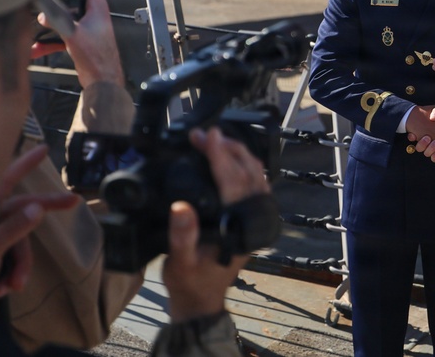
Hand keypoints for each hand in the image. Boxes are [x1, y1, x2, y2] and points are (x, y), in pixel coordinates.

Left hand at [0, 144, 80, 302]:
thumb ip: (13, 228)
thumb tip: (36, 208)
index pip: (3, 180)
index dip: (24, 164)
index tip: (43, 150)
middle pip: (21, 211)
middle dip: (40, 218)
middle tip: (74, 202)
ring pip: (18, 241)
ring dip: (19, 266)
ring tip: (11, 286)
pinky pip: (10, 257)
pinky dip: (9, 274)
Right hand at [32, 0, 125, 88]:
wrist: (103, 82)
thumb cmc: (97, 58)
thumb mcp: (72, 35)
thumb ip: (56, 21)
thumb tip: (42, 13)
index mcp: (97, 7)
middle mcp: (92, 14)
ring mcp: (86, 27)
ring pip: (63, 19)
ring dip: (48, 25)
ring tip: (32, 25)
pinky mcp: (80, 40)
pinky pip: (61, 36)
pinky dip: (49, 42)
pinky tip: (35, 49)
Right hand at [161, 128, 268, 321]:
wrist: (200, 300)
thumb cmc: (189, 281)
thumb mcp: (180, 262)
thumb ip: (182, 236)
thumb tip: (180, 207)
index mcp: (236, 226)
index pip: (231, 181)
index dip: (218, 155)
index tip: (206, 135)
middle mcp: (250, 219)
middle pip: (248, 172)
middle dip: (226, 148)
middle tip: (202, 134)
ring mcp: (254, 217)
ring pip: (255, 174)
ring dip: (237, 153)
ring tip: (213, 140)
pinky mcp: (250, 216)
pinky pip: (253, 182)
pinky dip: (242, 164)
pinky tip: (226, 157)